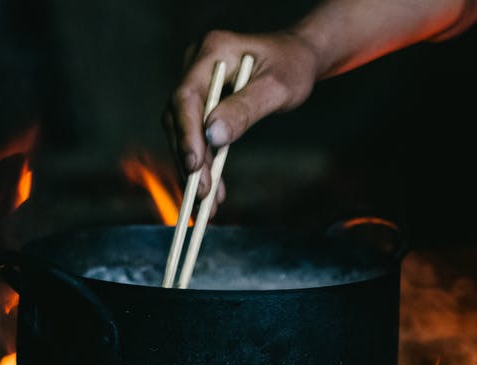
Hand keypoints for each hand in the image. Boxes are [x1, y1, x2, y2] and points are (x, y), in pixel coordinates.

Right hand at [164, 30, 320, 203]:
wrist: (297, 57)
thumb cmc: (292, 67)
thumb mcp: (277, 88)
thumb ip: (245, 109)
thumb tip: (214, 136)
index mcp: (213, 50)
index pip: (186, 96)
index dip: (187, 134)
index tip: (194, 167)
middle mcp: (197, 64)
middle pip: (179, 117)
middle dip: (190, 160)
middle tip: (202, 196)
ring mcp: (196, 82)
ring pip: (183, 131)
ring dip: (194, 168)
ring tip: (208, 203)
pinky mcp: (201, 100)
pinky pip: (195, 134)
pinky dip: (204, 162)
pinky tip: (214, 190)